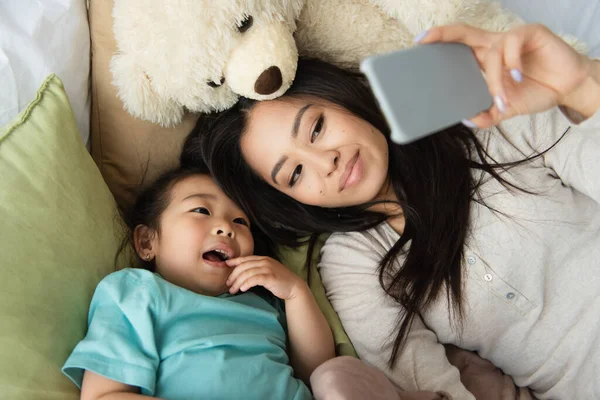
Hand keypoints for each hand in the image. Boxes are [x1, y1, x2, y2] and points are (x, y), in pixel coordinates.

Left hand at [225, 256, 305, 299]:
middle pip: (244, 266)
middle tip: (228, 284)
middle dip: (233, 275)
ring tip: (233, 290)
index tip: (226, 265)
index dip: (234, 261)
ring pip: (247, 273)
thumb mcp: (267, 271)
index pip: (245, 259)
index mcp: (263, 259)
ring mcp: (268, 268)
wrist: (294, 286)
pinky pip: (255, 279)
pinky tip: (243, 289)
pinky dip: (247, 283)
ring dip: (238, 282)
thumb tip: (242, 274)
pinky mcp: (270, 277)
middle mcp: (265, 261)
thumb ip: (257, 269)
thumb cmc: (279, 280)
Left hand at [419, 23, 599, 126]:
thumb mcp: (506, 110)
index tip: (419, 44)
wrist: (569, 89)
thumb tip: (466, 119)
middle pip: (464, 33)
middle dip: (443, 34)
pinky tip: (518, 79)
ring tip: (503, 100)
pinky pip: (512, 43)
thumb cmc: (536, 92)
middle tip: (425, 40)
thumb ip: (487, 116)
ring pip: (492, 51)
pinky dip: (511, 64)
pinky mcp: (531, 33)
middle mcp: (495, 44)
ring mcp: (513, 37)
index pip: (458, 45)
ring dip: (495, 79)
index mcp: (485, 58)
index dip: (440, 41)